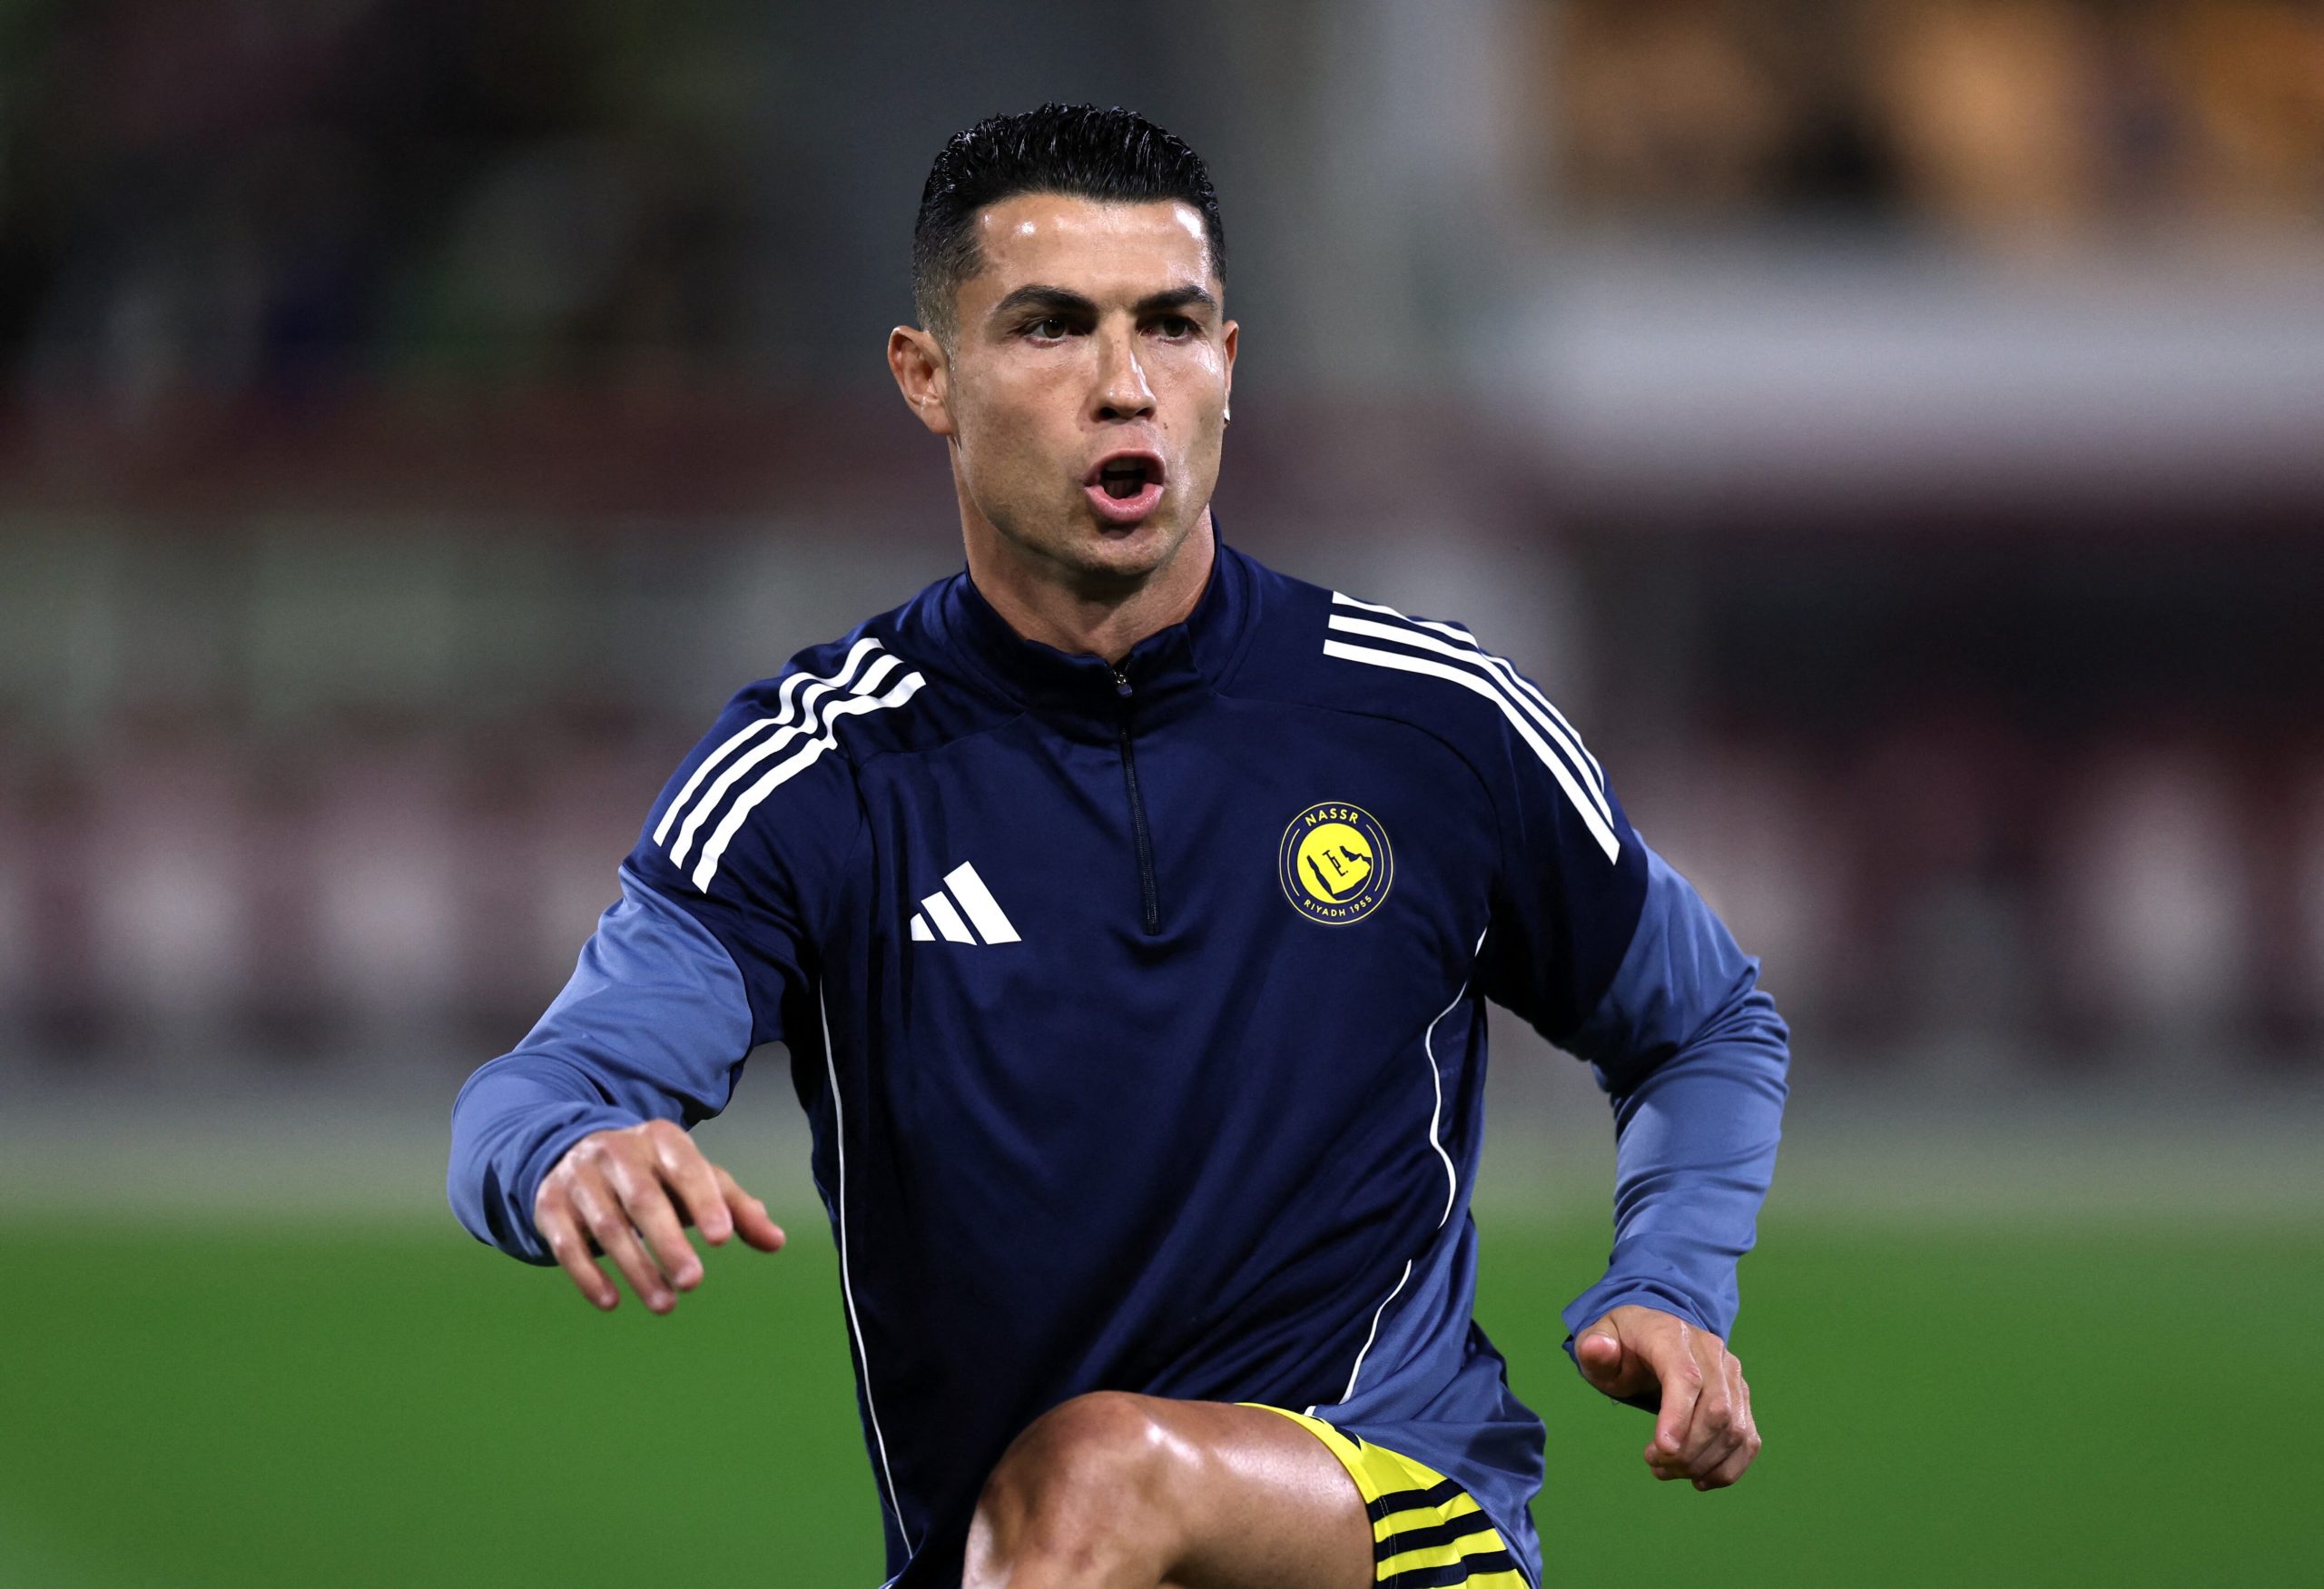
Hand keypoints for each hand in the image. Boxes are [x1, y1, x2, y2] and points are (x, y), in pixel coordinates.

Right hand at [532, 1118, 785, 1313]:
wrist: (574, 1152)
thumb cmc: (655, 1174)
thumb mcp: (695, 1180)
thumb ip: (736, 1208)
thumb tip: (776, 1242)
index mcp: (660, 1139)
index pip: (686, 1167)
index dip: (704, 1201)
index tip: (722, 1239)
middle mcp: (616, 1152)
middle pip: (643, 1198)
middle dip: (669, 1242)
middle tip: (693, 1282)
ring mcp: (579, 1177)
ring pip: (607, 1225)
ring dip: (636, 1269)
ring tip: (665, 1305)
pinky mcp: (549, 1205)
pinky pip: (566, 1243)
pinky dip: (587, 1275)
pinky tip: (611, 1301)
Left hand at [1574, 1305, 1760, 1489]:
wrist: (1652, 1335)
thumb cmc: (1623, 1344)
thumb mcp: (1598, 1340)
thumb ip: (1594, 1348)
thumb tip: (1597, 1349)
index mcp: (1672, 1335)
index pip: (1686, 1377)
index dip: (1678, 1417)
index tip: (1661, 1451)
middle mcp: (1711, 1352)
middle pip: (1716, 1410)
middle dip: (1687, 1450)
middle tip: (1655, 1465)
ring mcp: (1731, 1375)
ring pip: (1734, 1429)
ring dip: (1702, 1463)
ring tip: (1667, 1470)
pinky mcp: (1741, 1398)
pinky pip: (1748, 1440)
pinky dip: (1727, 1468)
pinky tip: (1699, 1479)